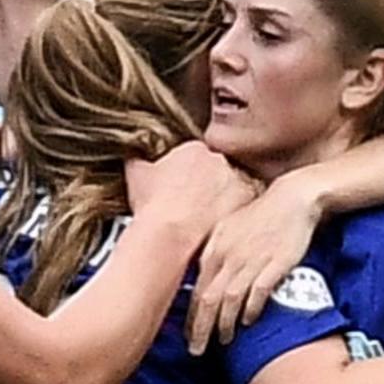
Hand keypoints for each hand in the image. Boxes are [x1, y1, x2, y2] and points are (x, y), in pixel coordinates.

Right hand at [126, 141, 254, 240]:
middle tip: (197, 205)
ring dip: (223, 199)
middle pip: (217, 169)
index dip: (190, 174)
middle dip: (209, 185)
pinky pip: (246, 204)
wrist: (170, 234)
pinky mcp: (248, 201)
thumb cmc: (152, 207)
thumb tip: (135, 156)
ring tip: (206, 219)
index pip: (196, 156)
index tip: (185, 189)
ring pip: (233, 186)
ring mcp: (237, 179)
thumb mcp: (136, 175)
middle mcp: (219, 160)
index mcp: (193, 149)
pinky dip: (235, 213)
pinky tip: (218, 226)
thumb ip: (139, 161)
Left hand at [189, 171, 314, 355]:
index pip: (196, 289)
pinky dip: (251, 309)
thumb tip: (204, 281)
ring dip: (224, 324)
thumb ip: (215, 254)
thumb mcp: (229, 230)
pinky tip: (248, 322)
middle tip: (197, 350)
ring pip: (229, 299)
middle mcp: (228, 256)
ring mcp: (250, 260)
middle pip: (208, 299)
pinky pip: (257, 292)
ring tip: (224, 341)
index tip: (188, 335)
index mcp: (215, 248)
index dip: (191, 317)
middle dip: (200, 329)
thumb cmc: (262, 214)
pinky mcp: (274, 263)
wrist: (292, 199)